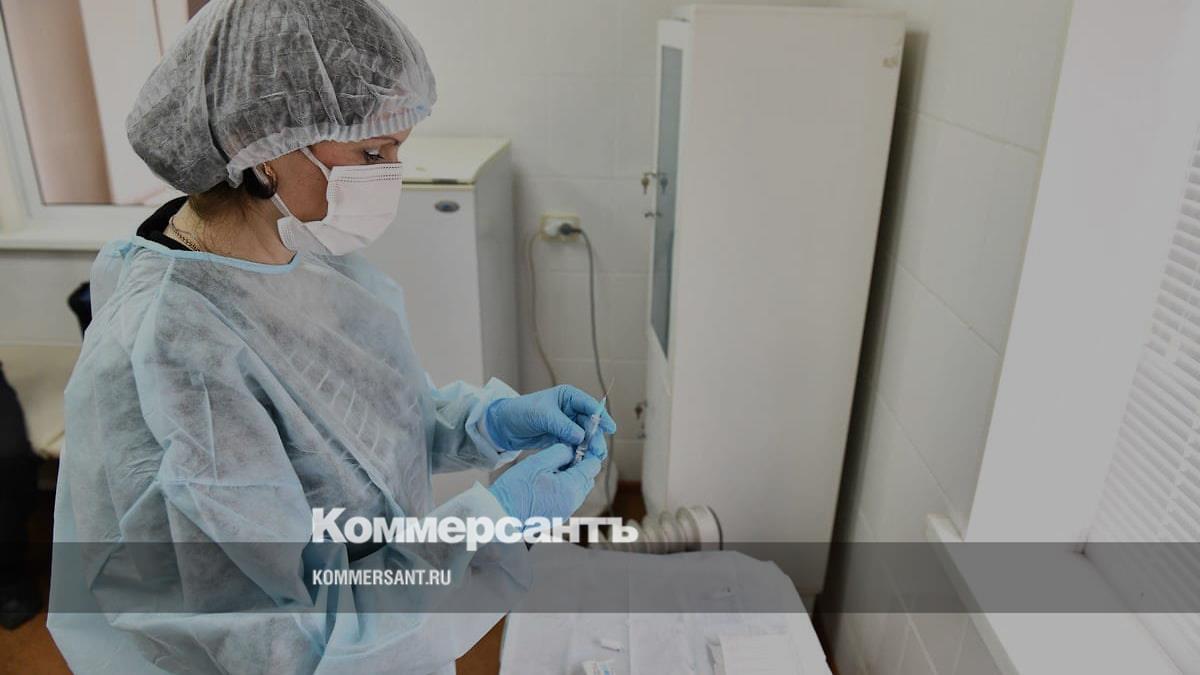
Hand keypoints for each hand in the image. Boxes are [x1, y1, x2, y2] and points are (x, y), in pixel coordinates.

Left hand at [485, 385, 616, 459]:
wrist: (504, 426)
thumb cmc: (521, 412)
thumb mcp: (542, 416)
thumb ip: (562, 425)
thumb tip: (581, 436)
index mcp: (568, 396)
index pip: (590, 405)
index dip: (601, 417)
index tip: (610, 428)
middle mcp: (570, 409)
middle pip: (590, 424)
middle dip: (596, 437)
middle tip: (599, 451)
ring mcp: (566, 424)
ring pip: (584, 436)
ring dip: (589, 447)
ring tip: (593, 459)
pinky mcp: (561, 438)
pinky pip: (574, 445)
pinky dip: (579, 452)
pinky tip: (582, 461)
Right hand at [488, 444, 601, 521]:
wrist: (501, 516)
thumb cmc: (516, 489)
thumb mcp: (538, 462)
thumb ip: (560, 452)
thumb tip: (572, 450)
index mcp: (571, 487)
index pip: (593, 466)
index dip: (588, 452)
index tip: (579, 443)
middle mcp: (573, 502)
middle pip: (588, 478)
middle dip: (581, 464)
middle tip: (564, 454)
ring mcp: (566, 511)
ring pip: (580, 488)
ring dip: (573, 476)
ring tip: (553, 467)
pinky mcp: (558, 516)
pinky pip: (570, 498)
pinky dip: (566, 487)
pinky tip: (549, 481)